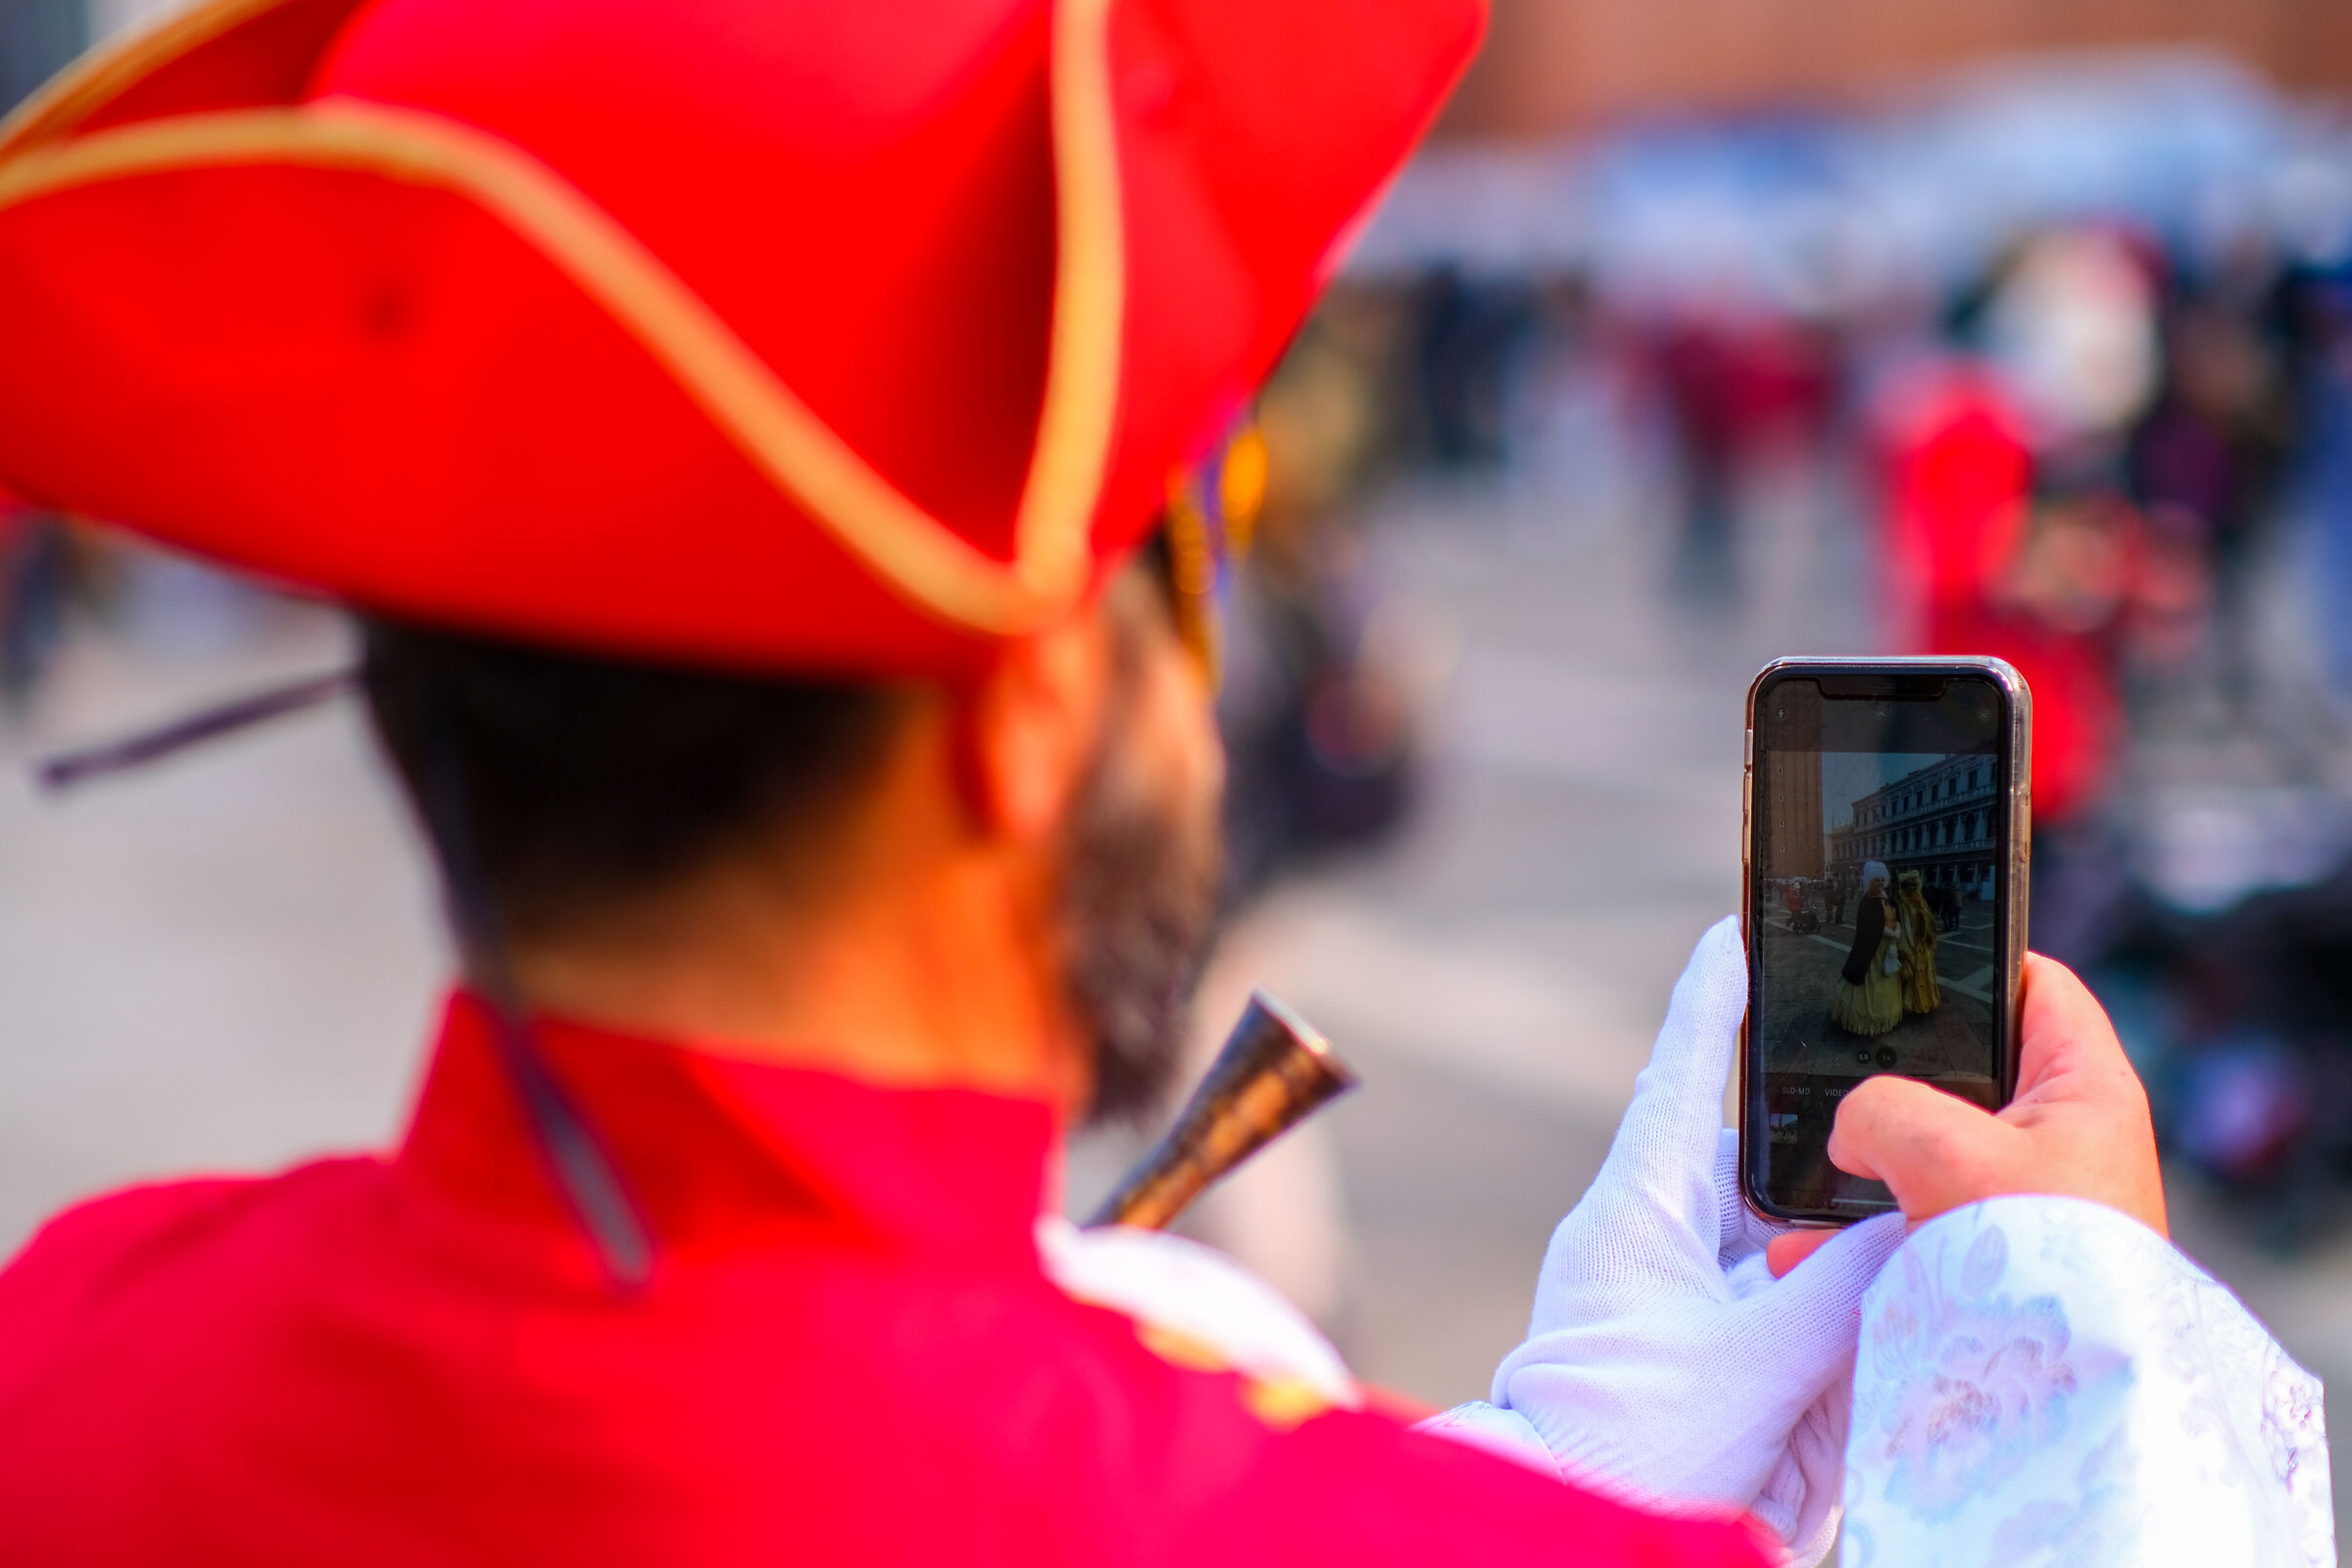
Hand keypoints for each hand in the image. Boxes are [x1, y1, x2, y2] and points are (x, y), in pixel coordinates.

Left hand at [1485, 917, 1903, 1565]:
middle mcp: (1652, 1231)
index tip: (1745, 922)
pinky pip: (1768, 1279)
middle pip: (1738, 1133)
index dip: (1720, 991)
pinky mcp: (1692, 1339)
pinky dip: (1818, 1268)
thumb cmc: (1627, 1452)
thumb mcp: (1759, 1366)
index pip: (1689, 1069)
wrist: (1566, 1533)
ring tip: (1895, 1155)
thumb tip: (1917, 1220)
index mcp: (1642, 1208)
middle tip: (1870, 1042)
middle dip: (1805, 1095)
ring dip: (1822, 1195)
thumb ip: (1846, 1290)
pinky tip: (1873, 1264)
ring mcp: (1669, 1285)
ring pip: (1763, 1211)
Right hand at [1765, 953, 2164, 1277]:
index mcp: (2083, 1088)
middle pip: (1967, 1072)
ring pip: (1928, 1154)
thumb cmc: (2035, 1258)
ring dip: (1864, 1162)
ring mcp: (2025, 1203)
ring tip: (1806, 1163)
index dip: (1976, 958)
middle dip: (1893, 1075)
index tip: (1907, 956)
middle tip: (1836, 1064)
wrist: (2062, 1395)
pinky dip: (1857, 1234)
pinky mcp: (1989, 1261)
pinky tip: (1801, 1246)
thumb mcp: (1941, 1147)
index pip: (2036, 986)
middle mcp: (2062, 1140)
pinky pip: (1912, 1227)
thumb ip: (1878, 1106)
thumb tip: (1852, 1130)